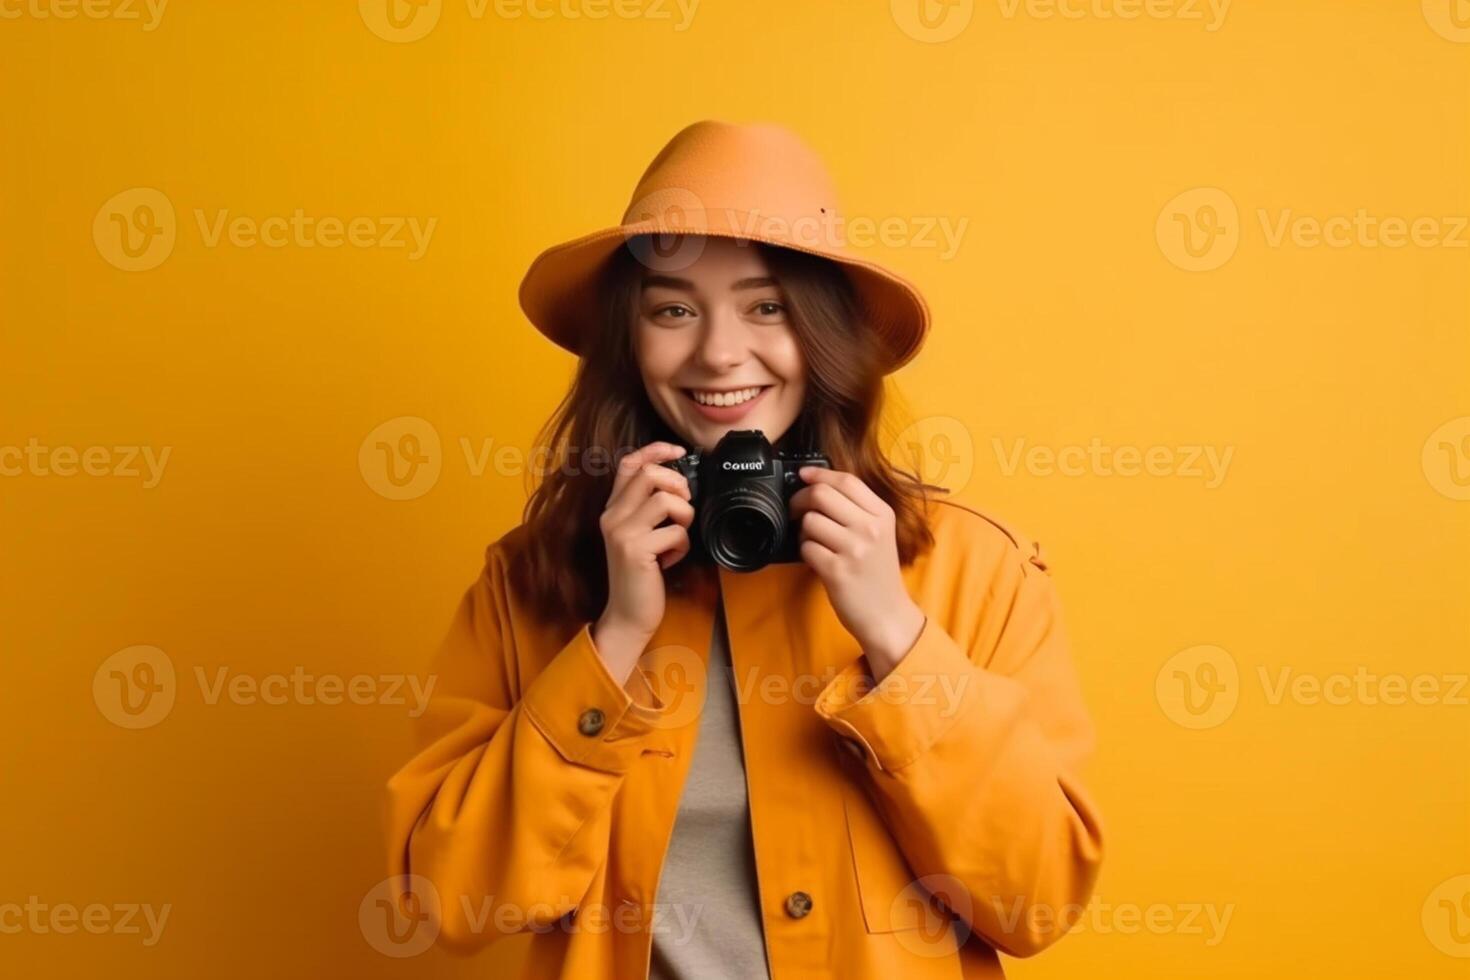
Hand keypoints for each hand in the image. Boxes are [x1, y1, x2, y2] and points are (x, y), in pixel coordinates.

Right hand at [593, 442, 693, 680]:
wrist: (628, 615)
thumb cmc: (641, 575)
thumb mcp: (641, 536)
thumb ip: (649, 510)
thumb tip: (679, 485)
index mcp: (613, 509)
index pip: (629, 464)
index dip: (656, 450)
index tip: (679, 451)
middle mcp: (612, 516)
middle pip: (650, 474)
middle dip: (678, 485)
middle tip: (684, 507)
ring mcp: (622, 532)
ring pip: (665, 500)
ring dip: (684, 516)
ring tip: (679, 535)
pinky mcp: (635, 550)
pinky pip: (675, 532)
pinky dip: (683, 546)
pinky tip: (671, 559)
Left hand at [789, 467, 924, 680]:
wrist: (887, 615)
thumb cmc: (878, 574)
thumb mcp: (880, 534)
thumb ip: (858, 510)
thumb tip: (819, 484)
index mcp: (882, 514)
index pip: (847, 480)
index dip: (820, 473)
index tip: (804, 474)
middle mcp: (870, 528)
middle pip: (822, 495)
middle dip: (801, 499)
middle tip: (797, 510)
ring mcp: (854, 550)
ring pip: (810, 521)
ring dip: (803, 530)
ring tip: (814, 542)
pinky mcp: (837, 571)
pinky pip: (806, 548)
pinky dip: (805, 552)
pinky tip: (817, 559)